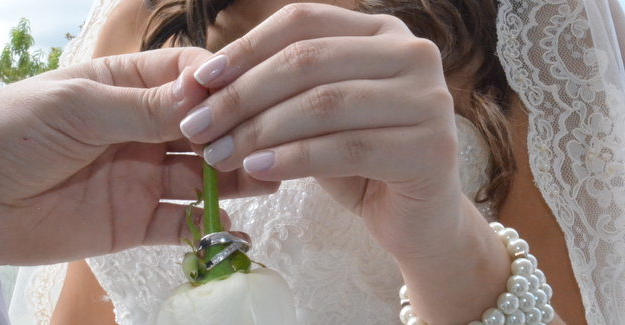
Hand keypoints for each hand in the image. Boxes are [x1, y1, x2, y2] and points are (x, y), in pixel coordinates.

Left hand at [0, 48, 278, 266]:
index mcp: (126, 88)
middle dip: (237, 133)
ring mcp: (142, 176)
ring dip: (235, 177)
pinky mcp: (135, 221)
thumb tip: (206, 99)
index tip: (242, 99)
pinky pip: (182, 223)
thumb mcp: (77, 108)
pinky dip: (209, 227)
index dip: (219, 88)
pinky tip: (235, 228)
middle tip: (270, 144)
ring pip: (202, 175)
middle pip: (205, 128)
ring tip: (271, 179)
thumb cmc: (11, 132)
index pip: (188, 78)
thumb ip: (143, 108)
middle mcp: (141, 130)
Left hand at [182, 3, 459, 260]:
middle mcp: (412, 54)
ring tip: (218, 154)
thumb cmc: (357, 160)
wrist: (415, 217)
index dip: (244, 49)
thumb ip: (273, 92)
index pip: (302, 22)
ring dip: (259, 130)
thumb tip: (197, 84)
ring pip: (323, 104)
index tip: (198, 82)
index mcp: (381, 31)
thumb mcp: (312, 114)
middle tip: (196, 126)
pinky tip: (256, 169)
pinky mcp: (431, 148)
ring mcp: (428, 99)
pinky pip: (345, 148)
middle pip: (307, 60)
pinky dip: (292, 158)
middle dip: (241, 95)